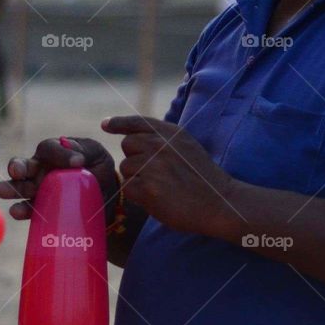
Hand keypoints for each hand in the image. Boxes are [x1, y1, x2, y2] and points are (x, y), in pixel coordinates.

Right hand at [0, 137, 119, 221]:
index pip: (48, 148)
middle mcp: (40, 169)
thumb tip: (74, 154)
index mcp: (53, 152)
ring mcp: (37, 190)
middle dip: (16, 167)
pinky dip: (20, 210)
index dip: (60, 154)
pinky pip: (27, 209)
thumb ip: (85, 149)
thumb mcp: (97, 154)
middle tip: (17, 171)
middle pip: (22, 166)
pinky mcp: (40, 210)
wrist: (107, 199)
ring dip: (11, 189)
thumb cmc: (99, 170)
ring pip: (18, 187)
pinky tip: (17, 211)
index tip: (79, 162)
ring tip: (5, 191)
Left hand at [102, 115, 238, 236]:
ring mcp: (153, 166)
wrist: (220, 202)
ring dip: (136, 178)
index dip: (119, 122)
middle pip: (127, 145)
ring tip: (159, 186)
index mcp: (170, 132)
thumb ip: (162, 138)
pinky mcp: (148, 188)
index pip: (137, 121)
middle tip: (154, 172)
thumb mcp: (185, 145)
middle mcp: (159, 144)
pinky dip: (138, 195)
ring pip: (125, 168)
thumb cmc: (201, 176)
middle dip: (134, 157)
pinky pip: (128, 188)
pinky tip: (156, 198)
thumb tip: (129, 134)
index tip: (105, 125)